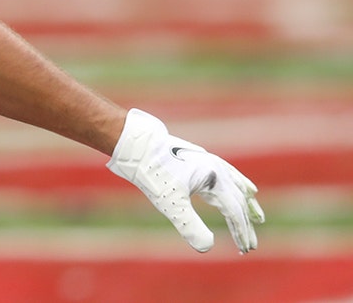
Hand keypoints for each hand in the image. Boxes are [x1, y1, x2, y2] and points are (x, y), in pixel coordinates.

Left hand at [107, 108, 264, 252]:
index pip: (234, 211)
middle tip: (250, 246)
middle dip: (244, 224)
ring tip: (258, 218)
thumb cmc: (154, 174)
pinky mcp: (202, 159)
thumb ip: (190, 226)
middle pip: (238, 200)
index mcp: (214, 179)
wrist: (137, 145)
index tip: (244, 249)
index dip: (241, 231)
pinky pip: (229, 174)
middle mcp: (218, 168)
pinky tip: (246, 188)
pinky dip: (240, 185)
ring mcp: (211, 161)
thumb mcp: (170, 203)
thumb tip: (207, 248)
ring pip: (237, 186)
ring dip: (247, 204)